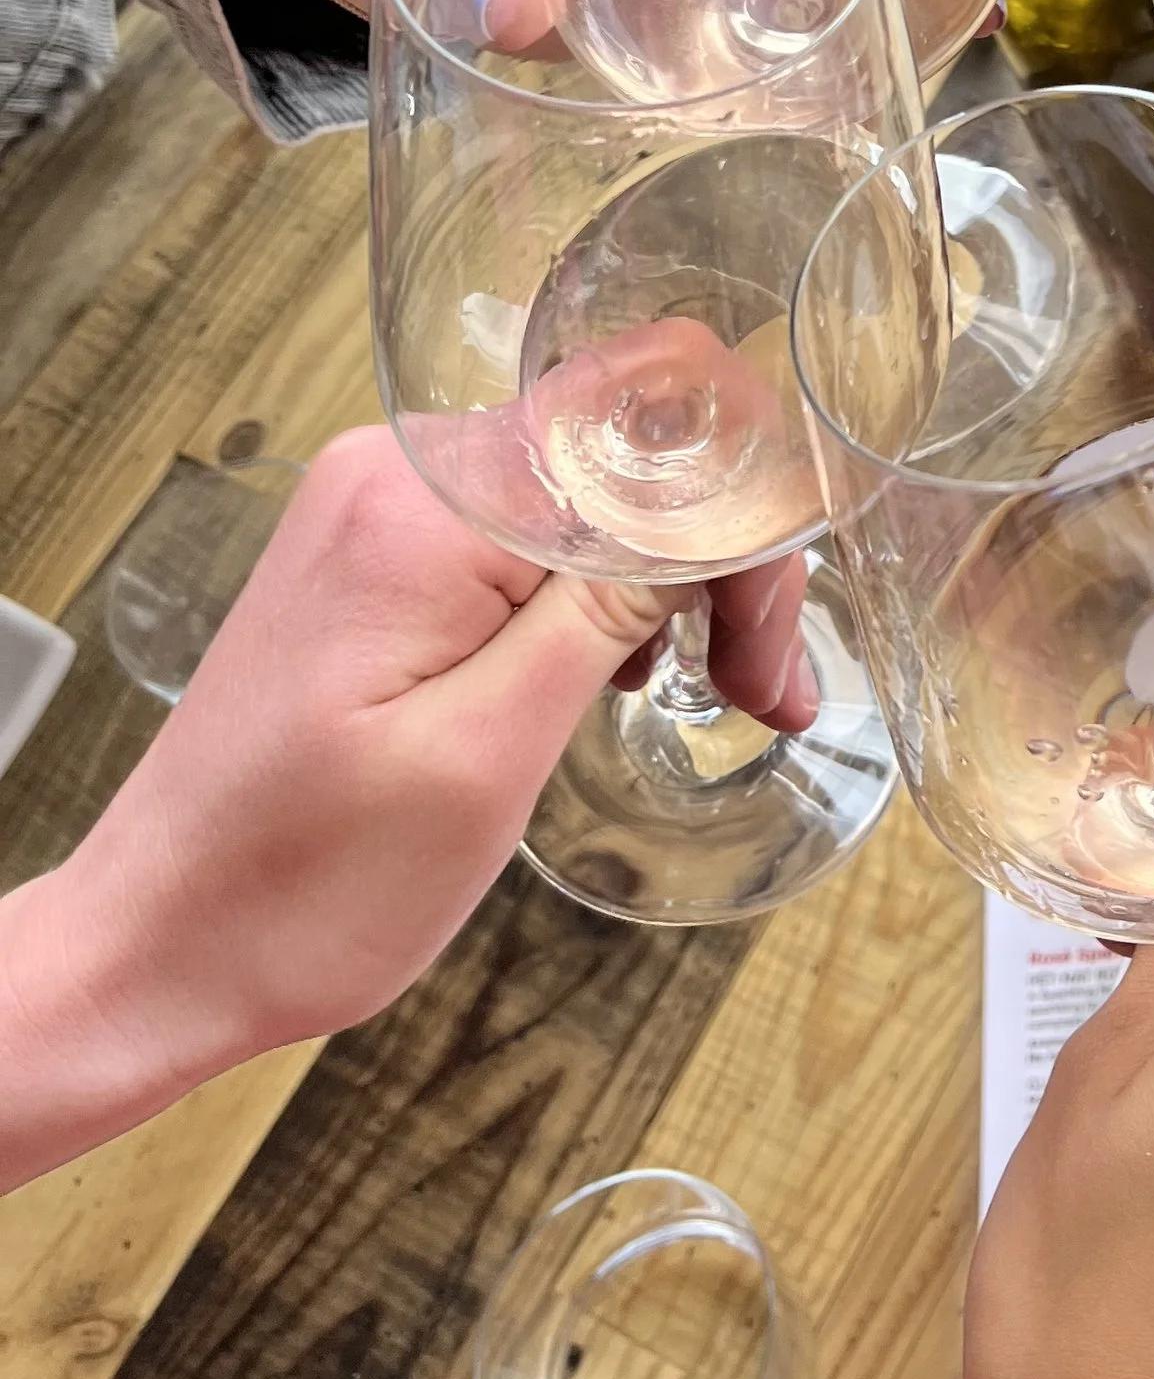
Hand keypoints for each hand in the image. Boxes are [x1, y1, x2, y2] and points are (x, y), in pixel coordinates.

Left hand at [0, 429, 815, 1188]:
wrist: (156, 949)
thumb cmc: (300, 886)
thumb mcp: (488, 754)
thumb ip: (607, 605)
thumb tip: (724, 499)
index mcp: (423, 506)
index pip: (649, 429)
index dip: (741, 524)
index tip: (771, 646)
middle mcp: (399, 474)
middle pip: (630, 455)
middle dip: (721, 566)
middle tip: (769, 694)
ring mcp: (385, 509)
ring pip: (594, 495)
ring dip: (674, 588)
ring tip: (723, 696)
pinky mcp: (384, 553)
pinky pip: (534, 534)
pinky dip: (602, 601)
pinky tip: (630, 678)